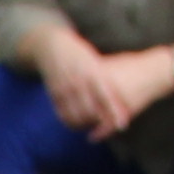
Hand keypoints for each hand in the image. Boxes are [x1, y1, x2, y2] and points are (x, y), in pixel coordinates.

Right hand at [33, 22, 138, 139]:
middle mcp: (77, 81)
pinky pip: (63, 114)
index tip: (122, 126)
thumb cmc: (78, 53)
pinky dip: (71, 121)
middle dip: (99, 122)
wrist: (51, 46)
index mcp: (91, 71)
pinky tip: (77, 124)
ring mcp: (64, 88)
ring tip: (92, 126)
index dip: (113, 112)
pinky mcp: (53, 94)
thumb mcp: (93, 61)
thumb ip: (104, 77)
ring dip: (85, 124)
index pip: (105, 96)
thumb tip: (118, 93)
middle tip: (107, 127)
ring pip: (75, 115)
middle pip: (90, 111)